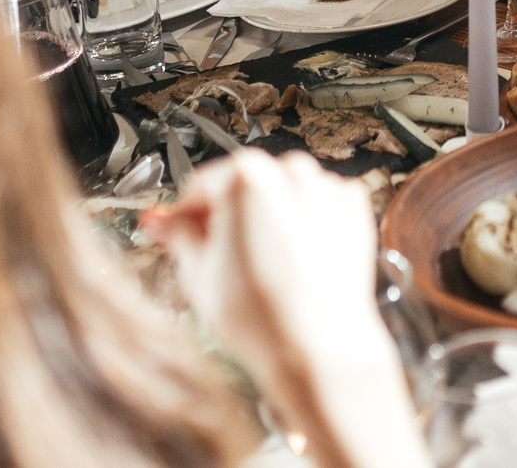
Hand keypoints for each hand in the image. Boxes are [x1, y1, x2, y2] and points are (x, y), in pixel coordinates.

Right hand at [144, 152, 423, 467]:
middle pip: (244, 186)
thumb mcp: (197, 273)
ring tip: (260, 267)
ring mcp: (326, 188)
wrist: (316, 346)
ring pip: (283, 195)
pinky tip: (294, 261)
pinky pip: (319, 207)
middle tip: (217, 257)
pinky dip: (306, 225)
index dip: (185, 215)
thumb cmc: (259, 315)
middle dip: (228, 215)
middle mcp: (290, 172)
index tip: (179, 232)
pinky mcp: (354, 209)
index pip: (200, 186)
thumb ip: (177, 235)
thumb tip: (162, 221)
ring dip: (268, 218)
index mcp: (244, 177)